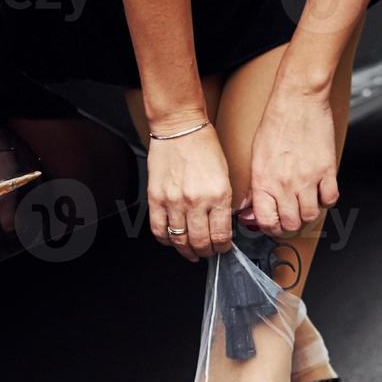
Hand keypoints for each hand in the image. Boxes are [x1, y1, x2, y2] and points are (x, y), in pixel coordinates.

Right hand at [146, 117, 233, 260]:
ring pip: (179, 240)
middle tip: (208, 252)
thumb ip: (224, 203)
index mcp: (218, 195)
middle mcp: (196, 201)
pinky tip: (171, 240)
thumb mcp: (225, 176)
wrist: (180, 128)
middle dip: (206, 252)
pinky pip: (158, 229)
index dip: (223, 247)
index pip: (222, 235)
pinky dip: (165, 240)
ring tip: (191, 251)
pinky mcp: (156, 198)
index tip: (223, 247)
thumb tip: (223, 225)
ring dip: (187, 250)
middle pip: (200, 242)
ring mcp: (174, 201)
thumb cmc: (204, 146)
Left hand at [244, 79, 338, 236]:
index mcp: (263, 180)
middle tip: (290, 218)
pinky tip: (320, 192)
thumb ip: (254, 186)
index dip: (270, 228)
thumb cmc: (276, 122)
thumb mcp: (256, 156)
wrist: (298, 100)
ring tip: (305, 205)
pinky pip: (330, 199)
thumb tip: (250, 208)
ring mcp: (307, 178)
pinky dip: (326, 200)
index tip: (273, 225)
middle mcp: (284, 183)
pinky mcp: (326, 170)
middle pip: (291, 224)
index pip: (267, 222)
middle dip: (290, 226)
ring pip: (311, 215)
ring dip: (308, 214)